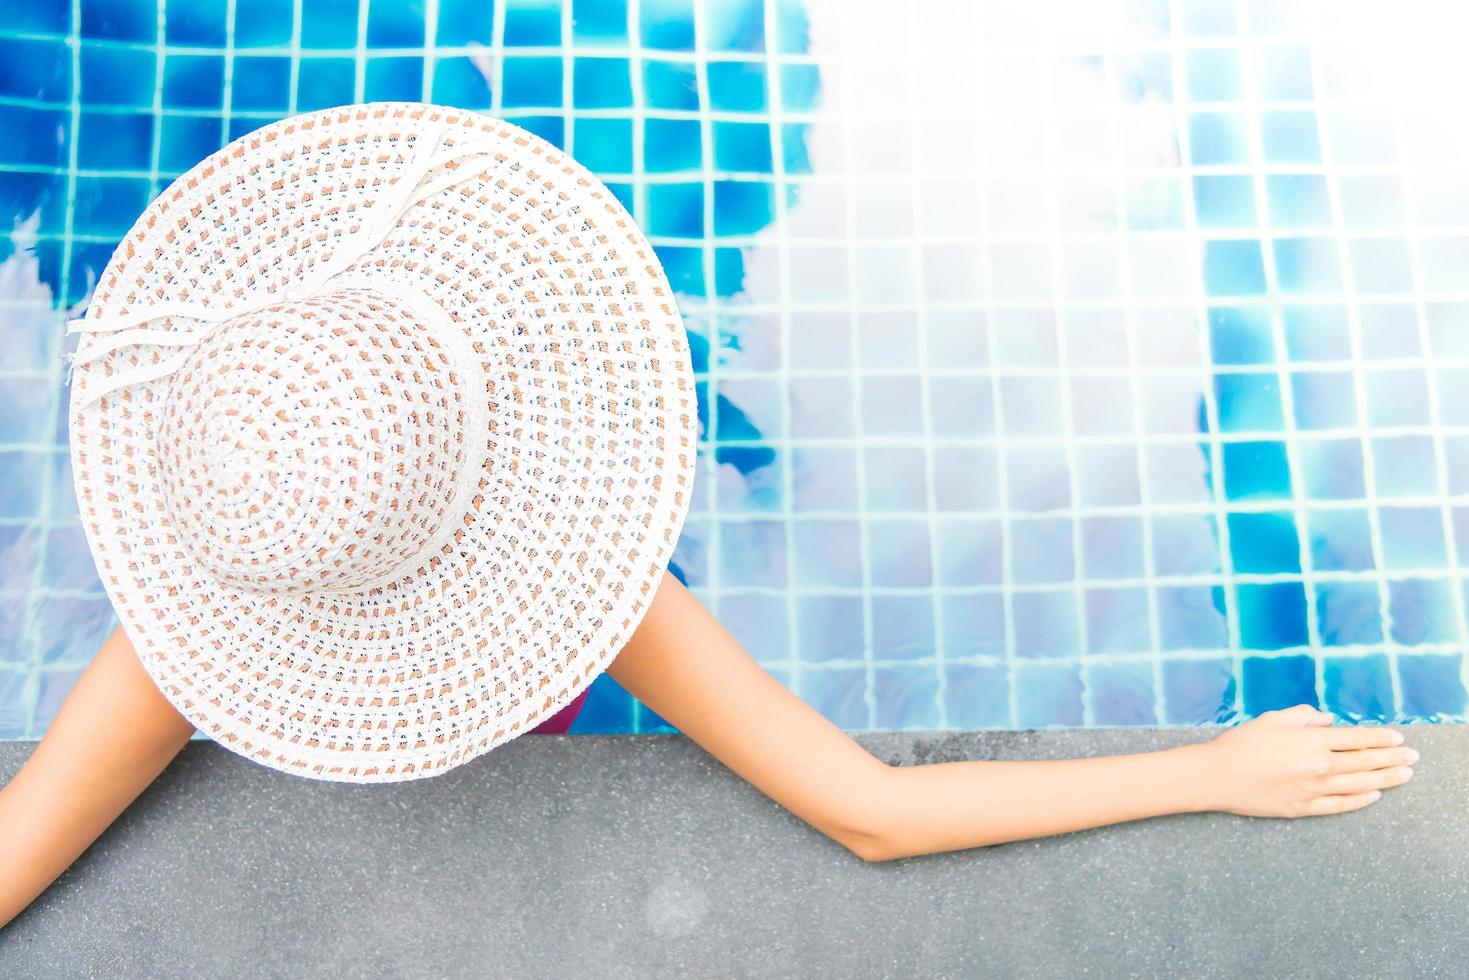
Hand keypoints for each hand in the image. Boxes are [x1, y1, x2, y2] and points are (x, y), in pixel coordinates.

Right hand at [1197, 704, 1416, 817]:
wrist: (1217, 775)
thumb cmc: (1241, 743)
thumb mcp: (1271, 720)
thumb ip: (1303, 716)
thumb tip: (1327, 720)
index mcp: (1311, 741)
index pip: (1357, 739)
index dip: (1380, 738)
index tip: (1398, 738)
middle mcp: (1318, 766)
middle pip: (1365, 762)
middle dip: (1392, 758)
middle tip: (1413, 757)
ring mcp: (1313, 789)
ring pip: (1359, 784)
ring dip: (1386, 779)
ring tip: (1404, 776)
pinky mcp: (1304, 808)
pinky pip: (1340, 805)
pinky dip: (1359, 800)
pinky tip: (1373, 795)